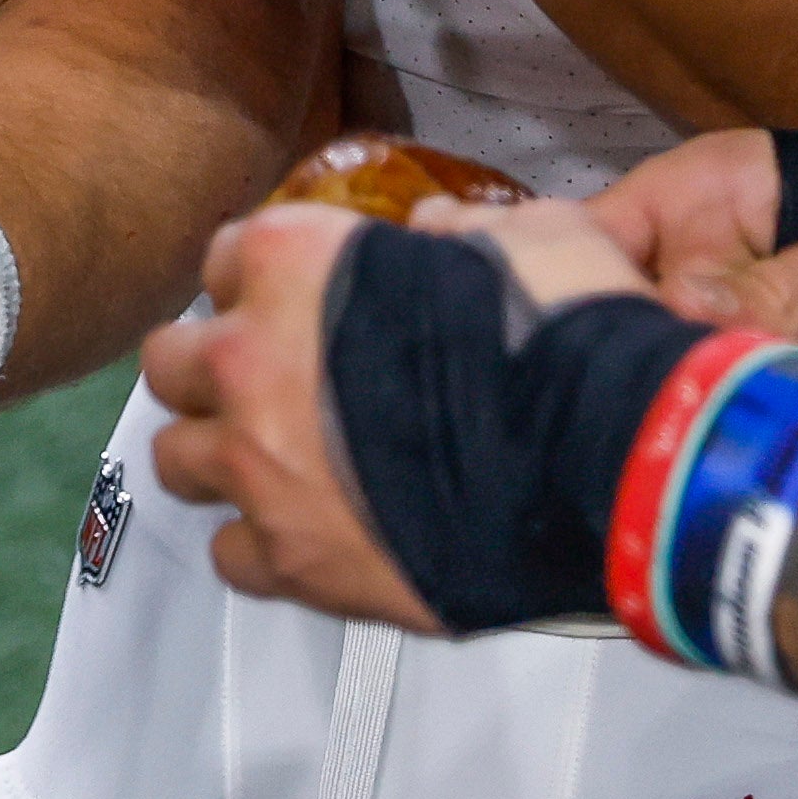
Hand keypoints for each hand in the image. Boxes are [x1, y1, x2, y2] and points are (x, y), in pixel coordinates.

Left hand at [144, 190, 649, 628]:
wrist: (622, 464)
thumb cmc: (578, 348)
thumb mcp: (525, 238)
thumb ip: (456, 236)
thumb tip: (442, 242)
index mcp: (293, 265)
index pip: (227, 258)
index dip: (269, 281)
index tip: (292, 303)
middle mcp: (252, 361)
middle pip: (176, 360)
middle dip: (215, 368)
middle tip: (263, 385)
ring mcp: (263, 468)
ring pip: (180, 458)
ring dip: (223, 456)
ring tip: (275, 465)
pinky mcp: (296, 561)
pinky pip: (233, 555)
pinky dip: (265, 547)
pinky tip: (309, 537)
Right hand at [592, 127, 797, 377]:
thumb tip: (687, 318)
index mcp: (711, 191)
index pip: (601, 244)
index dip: (606, 298)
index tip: (655, 348)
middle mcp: (718, 252)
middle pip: (655, 326)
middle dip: (722, 360)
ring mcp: (762, 314)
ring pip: (717, 377)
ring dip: (786, 391)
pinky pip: (775, 403)